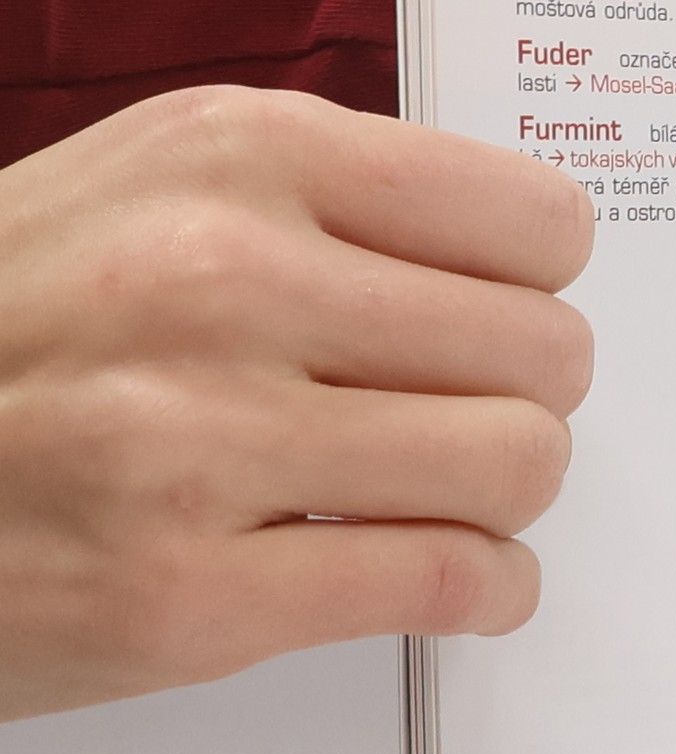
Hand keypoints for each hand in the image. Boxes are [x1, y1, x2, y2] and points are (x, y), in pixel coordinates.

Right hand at [0, 87, 594, 721]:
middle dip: (528, 397)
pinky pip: (454, 583)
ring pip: (518, 464)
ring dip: (508, 496)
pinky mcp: (193, 596)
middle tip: (472, 418)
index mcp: (233, 156)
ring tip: (452, 496)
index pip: (535, 223)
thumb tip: (522, 267)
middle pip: (544, 350)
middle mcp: (222, 280)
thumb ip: (333, 208)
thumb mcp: (153, 189)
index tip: (502, 316)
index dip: (536, 287)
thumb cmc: (15, 327)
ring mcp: (201, 444)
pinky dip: (491, 592)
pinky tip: (460, 579)